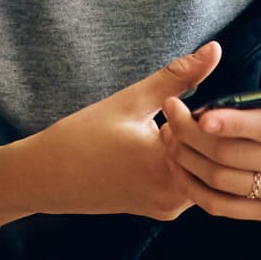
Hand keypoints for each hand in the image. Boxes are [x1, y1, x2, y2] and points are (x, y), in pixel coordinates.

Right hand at [0, 44, 224, 259]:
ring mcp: (167, 206)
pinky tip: (158, 143)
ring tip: (163, 127)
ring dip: (195, 143)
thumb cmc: (81, 137)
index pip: (214, 133)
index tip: (175, 101)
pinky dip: (184, 159)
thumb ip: (177, 76)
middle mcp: (172, 195)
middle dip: (204, 127)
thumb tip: (215, 50)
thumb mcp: (130, 101)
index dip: (203, 109)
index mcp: (165, 166)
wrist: (45, 178)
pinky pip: (190, 181)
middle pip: (214, 154)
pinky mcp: (161, 209)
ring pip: (204, 168)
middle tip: (173, 111)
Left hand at [158, 43, 260, 235]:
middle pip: (237, 155)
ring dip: (189, 160)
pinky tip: (181, 167)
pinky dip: (196, 190)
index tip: (201, 112)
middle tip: (170, 113)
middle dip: (196, 136)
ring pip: (224, 181)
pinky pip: (224, 207)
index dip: (234, 122)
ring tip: (168, 136)